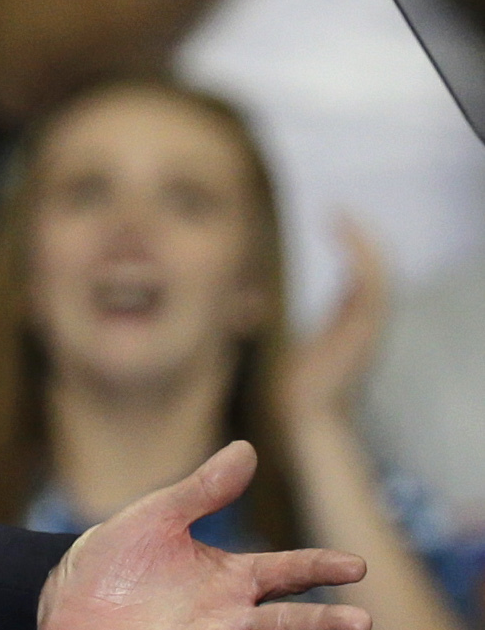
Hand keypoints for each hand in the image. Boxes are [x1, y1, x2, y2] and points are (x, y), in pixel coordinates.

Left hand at [34, 441, 371, 629]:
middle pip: (286, 624)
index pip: (288, 573)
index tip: (355, 566)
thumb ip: (202, 491)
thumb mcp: (155, 518)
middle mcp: (228, 623)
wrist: (53, 606)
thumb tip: (247, 447)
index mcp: (231, 579)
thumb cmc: (111, 563)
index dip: (321, 569)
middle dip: (323, 624)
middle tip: (360, 621)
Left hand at [281, 219, 386, 434]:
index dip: (353, 248)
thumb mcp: (290, 346)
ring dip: (364, 241)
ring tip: (341, 216)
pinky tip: (343, 236)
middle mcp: (367, 323)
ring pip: (380, 273)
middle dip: (363, 237)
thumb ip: (281, 325)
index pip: (362, 277)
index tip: (333, 220)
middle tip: (338, 210)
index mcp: (353, 325)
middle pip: (379, 269)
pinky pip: (374, 285)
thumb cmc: (296, 390)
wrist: (307, 418)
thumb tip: (249, 305)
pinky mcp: (366, 329)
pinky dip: (362, 257)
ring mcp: (370, 326)